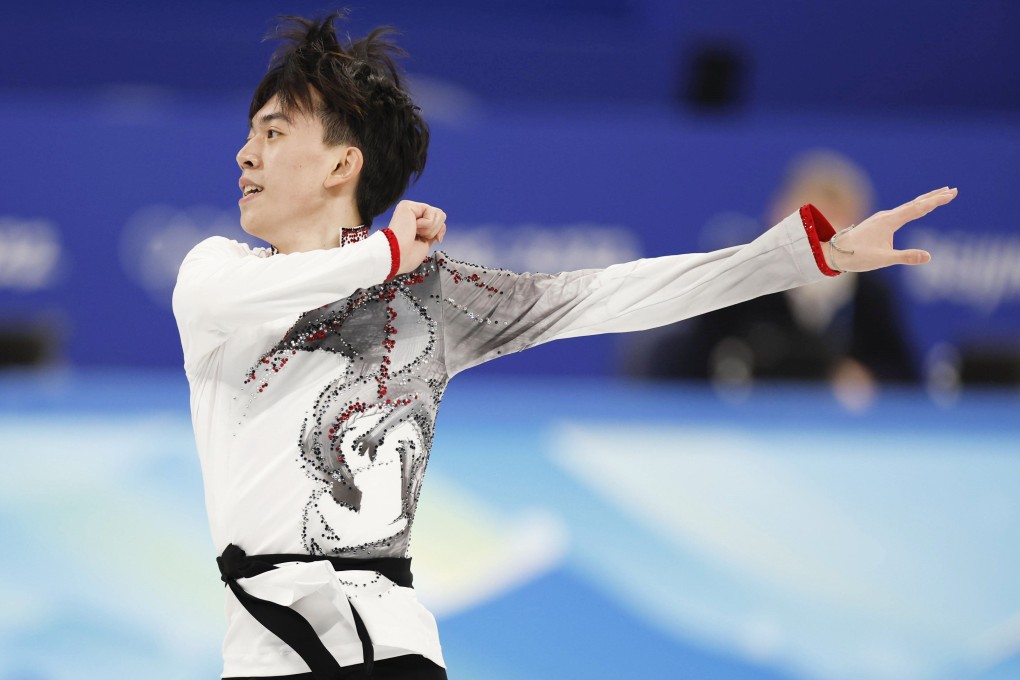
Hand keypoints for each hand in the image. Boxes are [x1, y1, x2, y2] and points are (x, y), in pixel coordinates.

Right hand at [386, 200, 446, 274]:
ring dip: (430, 229)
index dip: (439, 232)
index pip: (438, 221)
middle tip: (419, 237)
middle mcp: (411, 214)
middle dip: (435, 231)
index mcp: (415, 224)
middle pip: (441, 216)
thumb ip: (433, 233)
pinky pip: (431, 212)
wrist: (396, 256)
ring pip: (438, 213)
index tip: (434, 240)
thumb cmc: (407, 256)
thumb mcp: (426, 244)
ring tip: (415, 233)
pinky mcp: (408, 205)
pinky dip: (426, 224)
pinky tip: (413, 228)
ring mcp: (409, 209)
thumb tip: (442, 226)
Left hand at [823, 187, 956, 272]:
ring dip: (924, 200)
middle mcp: (886, 216)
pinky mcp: (878, 223)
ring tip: (939, 195)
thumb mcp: (883, 259)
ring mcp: (882, 219)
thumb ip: (906, 257)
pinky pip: (900, 212)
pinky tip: (914, 209)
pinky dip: (913, 207)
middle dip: (934, 197)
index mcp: (889, 221)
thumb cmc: (857, 256)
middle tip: (953, 190)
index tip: (951, 194)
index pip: (917, 209)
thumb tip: (929, 257)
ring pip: (907, 206)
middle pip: (915, 203)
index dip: (935, 201)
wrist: (834, 253)